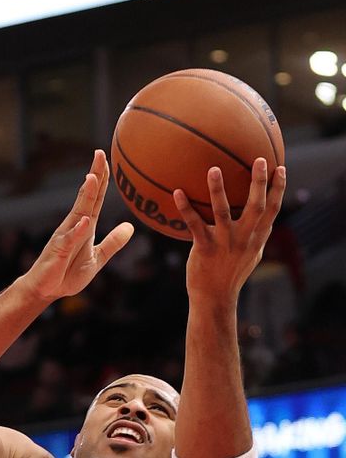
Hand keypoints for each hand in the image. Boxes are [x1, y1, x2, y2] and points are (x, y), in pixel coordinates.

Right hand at [19, 150, 133, 302]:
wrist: (45, 289)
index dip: (102, 179)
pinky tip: (85, 221)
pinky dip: (78, 230)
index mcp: (85, 226)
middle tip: (99, 154)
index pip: (95, 198)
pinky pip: (70, 239)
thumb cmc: (68, 273)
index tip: (106, 159)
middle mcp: (74, 225)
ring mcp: (66, 236)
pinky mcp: (59, 251)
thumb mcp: (97, 257)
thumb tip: (130, 227)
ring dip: (85, 195)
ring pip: (78, 213)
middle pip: (86, 197)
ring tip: (92, 178)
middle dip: (93, 176)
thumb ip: (113, 242)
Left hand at [173, 159, 286, 306]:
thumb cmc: (230, 272)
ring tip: (213, 168)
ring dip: (218, 190)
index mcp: (256, 238)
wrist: (215, 298)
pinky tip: (177, 192)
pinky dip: (185, 207)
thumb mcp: (249, 254)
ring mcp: (225, 243)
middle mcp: (245, 239)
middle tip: (260, 159)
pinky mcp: (205, 248)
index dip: (278, 189)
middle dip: (260, 182)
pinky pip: (194, 224)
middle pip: (257, 206)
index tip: (280, 167)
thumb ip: (254, 234)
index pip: (273, 210)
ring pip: (222, 212)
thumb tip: (259, 216)